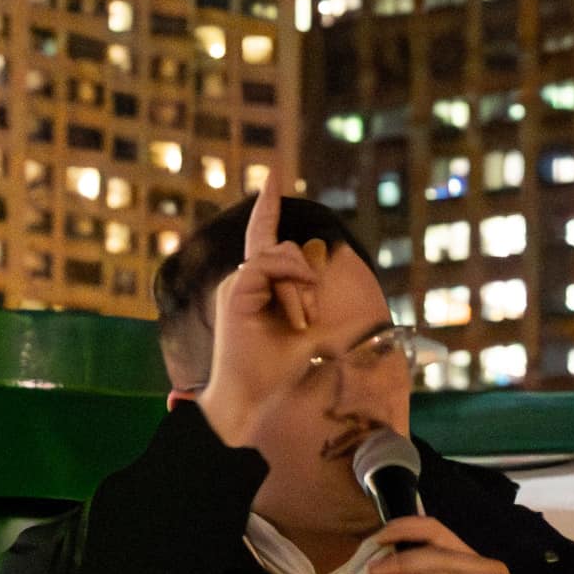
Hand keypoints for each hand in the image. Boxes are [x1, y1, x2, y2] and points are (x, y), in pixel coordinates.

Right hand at [196, 183, 333, 448]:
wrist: (252, 398)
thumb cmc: (278, 370)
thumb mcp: (307, 329)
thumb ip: (311, 301)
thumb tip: (336, 285)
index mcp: (258, 287)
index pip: (263, 236)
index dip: (266, 207)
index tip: (272, 175)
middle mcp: (245, 281)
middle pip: (288, 251)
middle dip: (307, 280)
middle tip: (306, 321)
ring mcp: (238, 285)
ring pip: (282, 256)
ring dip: (300, 289)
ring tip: (298, 324)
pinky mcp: (236, 291)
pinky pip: (268, 265)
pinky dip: (288, 283)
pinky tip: (294, 313)